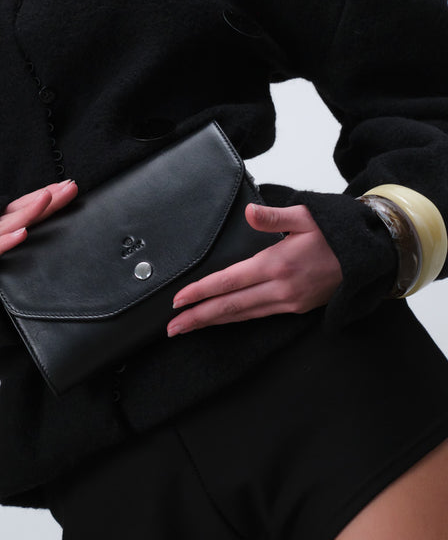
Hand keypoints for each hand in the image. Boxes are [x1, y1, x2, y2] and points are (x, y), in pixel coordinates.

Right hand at [0, 179, 77, 261]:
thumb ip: (8, 226)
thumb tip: (33, 226)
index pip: (26, 203)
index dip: (47, 194)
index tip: (68, 185)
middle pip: (23, 209)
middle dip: (47, 197)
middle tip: (70, 186)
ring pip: (9, 224)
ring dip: (29, 211)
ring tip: (47, 198)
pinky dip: (6, 242)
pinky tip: (22, 234)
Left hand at [167, 203, 342, 335]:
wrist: (367, 257)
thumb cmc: (334, 233)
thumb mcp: (305, 216)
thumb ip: (273, 216)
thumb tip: (249, 212)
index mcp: (277, 264)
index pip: (228, 281)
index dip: (201, 292)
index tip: (178, 301)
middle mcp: (280, 288)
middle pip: (230, 306)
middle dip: (199, 318)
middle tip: (172, 328)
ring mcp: (289, 302)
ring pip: (242, 315)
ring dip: (213, 322)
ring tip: (188, 328)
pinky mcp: (296, 308)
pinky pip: (258, 315)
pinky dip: (235, 319)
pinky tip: (221, 321)